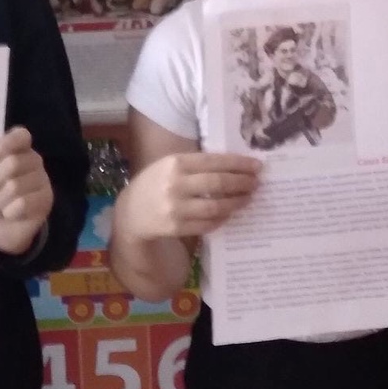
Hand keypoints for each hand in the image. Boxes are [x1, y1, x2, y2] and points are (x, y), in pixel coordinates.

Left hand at [0, 127, 53, 256]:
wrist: (5, 229)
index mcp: (19, 150)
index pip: (20, 136)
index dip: (4, 144)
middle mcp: (34, 161)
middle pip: (12, 163)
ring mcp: (42, 180)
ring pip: (14, 186)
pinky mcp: (46, 199)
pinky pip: (23, 203)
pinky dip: (8, 212)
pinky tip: (7, 215)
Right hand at [119, 152, 260, 238]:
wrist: (131, 213)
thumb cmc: (156, 182)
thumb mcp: (170, 165)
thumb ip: (196, 164)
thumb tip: (234, 165)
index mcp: (175, 163)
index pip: (214, 161)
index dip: (238, 164)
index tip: (256, 166)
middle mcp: (175, 184)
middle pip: (218, 184)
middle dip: (241, 183)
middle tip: (256, 183)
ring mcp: (175, 208)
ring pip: (215, 207)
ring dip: (236, 203)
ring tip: (248, 198)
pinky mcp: (176, 227)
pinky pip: (206, 224)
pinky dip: (221, 219)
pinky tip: (230, 214)